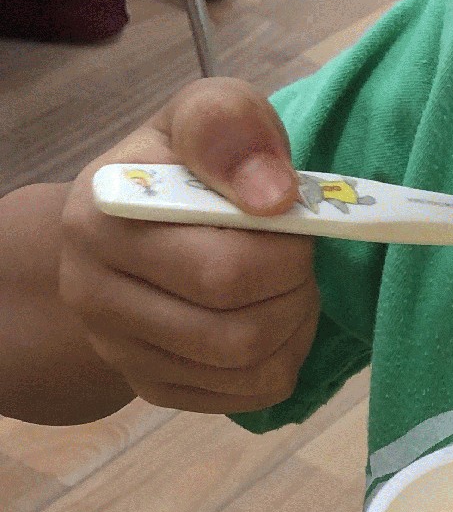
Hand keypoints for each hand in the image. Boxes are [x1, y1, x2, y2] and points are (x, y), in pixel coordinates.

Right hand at [57, 80, 320, 413]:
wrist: (134, 227)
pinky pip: (251, 394)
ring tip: (290, 285)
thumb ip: (231, 126)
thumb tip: (273, 197)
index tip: (290, 215)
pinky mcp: (154, 388)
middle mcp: (94, 295)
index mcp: (102, 219)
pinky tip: (273, 319)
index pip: (224, 269)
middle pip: (240, 330)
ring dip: (296, 325)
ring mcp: (121, 351)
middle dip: (296, 291)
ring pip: (250, 368)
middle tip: (300, 257)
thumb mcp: (201, 117)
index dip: (287, 248)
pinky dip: (284, 359)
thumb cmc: (180, 168)